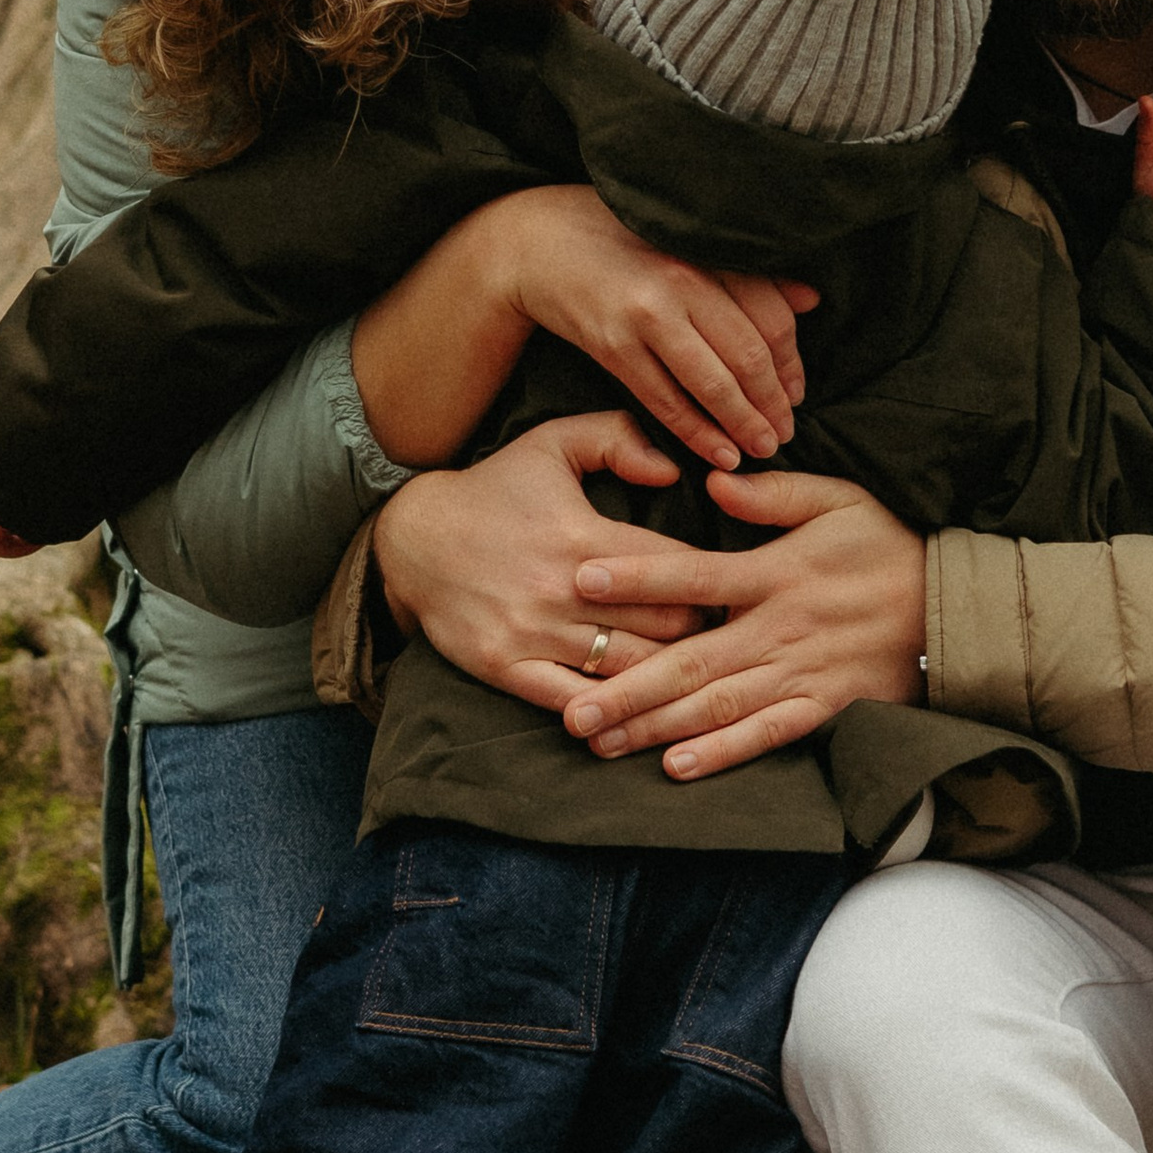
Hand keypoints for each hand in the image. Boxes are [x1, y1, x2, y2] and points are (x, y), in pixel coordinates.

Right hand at [370, 412, 704, 711]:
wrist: (413, 538)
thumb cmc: (496, 488)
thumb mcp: (553, 442)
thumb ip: (618, 437)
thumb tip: (675, 466)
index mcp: (583, 536)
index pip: (677, 568)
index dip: (716, 580)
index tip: (739, 588)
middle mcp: (561, 591)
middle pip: (665, 626)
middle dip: (705, 631)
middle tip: (734, 635)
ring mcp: (532, 635)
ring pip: (628, 670)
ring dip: (669, 674)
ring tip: (703, 674)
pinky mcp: (506, 668)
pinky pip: (573, 703)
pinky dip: (610, 711)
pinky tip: (642, 715)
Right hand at [494, 184, 816, 469]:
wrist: (533, 243)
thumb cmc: (615, 236)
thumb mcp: (682, 241)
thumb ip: (744, 272)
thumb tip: (810, 300)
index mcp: (704, 252)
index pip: (770, 316)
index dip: (791, 362)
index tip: (799, 393)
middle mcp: (679, 281)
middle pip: (748, 354)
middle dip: (774, 402)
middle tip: (788, 432)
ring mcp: (644, 317)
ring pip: (712, 383)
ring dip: (743, 424)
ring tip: (763, 448)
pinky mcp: (612, 346)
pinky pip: (664, 400)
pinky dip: (697, 432)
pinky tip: (719, 453)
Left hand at [567, 470, 926, 778]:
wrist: (957, 606)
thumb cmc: (890, 545)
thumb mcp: (841, 499)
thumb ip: (775, 495)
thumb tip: (713, 484)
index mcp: (778, 571)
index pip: (695, 572)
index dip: (637, 577)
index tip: (581, 578)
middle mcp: (780, 627)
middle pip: (691, 661)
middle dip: (627, 688)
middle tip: (570, 710)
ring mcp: (802, 673)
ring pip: (717, 706)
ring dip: (657, 727)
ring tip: (602, 742)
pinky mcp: (826, 708)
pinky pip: (768, 735)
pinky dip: (724, 753)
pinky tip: (678, 766)